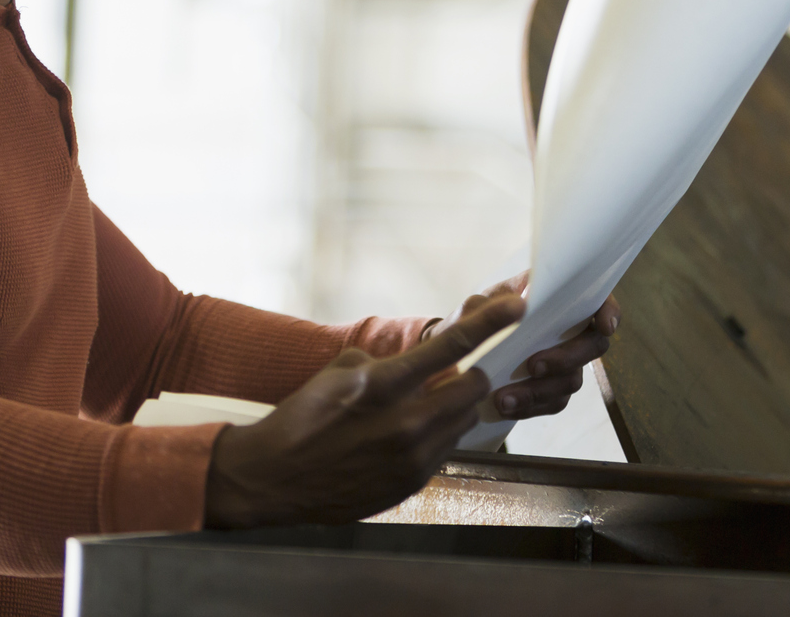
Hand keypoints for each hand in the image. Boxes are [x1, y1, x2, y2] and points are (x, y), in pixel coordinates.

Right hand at [203, 294, 522, 528]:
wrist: (274, 478)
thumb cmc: (301, 418)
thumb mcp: (338, 373)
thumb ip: (385, 365)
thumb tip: (413, 365)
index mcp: (385, 386)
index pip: (452, 346)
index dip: (490, 322)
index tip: (516, 306)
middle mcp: (407, 423)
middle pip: (472, 389)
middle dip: (469, 376)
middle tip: (453, 373)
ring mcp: (412, 458)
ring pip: (464, 422)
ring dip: (454, 408)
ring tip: (422, 407)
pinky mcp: (412, 484)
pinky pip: (446, 451)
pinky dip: (438, 437)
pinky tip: (407, 437)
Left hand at [425, 273, 619, 420]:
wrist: (459, 351)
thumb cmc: (477, 318)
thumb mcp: (479, 304)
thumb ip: (494, 304)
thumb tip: (516, 304)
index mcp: (558, 299)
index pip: (598, 301)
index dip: (609, 312)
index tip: (604, 326)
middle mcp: (570, 331)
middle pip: (593, 346)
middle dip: (566, 358)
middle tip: (533, 365)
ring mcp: (565, 363)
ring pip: (571, 380)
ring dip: (540, 390)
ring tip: (505, 398)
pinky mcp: (552, 390)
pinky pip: (553, 402)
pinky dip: (531, 406)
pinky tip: (507, 406)